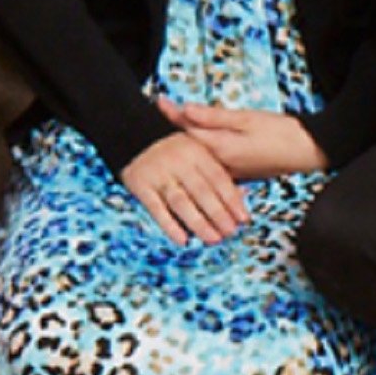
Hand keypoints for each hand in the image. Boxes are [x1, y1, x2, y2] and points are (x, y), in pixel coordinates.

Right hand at [118, 129, 248, 244]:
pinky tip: (182, 240)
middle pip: (202, 192)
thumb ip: (216, 171)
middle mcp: (179, 161)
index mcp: (196, 150)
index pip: (218, 178)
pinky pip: (157, 209)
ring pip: (182, 202)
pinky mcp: (141, 185)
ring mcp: (159, 173)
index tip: (243, 219)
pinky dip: (170, 225)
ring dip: (199, 223)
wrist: (132, 134)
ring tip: (213, 239)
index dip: (232, 200)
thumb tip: (243, 195)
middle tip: (230, 233)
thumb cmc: (173, 149)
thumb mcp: (196, 151)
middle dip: (218, 215)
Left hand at [158, 100, 327, 180]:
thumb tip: (185, 109)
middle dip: (174, 128)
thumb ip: (214, 116)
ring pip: (199, 155)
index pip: (188, 130)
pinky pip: (211, 162)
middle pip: (189, 145)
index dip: (172, 114)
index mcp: (221, 148)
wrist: (307, 153)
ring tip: (171, 126)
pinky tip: (198, 143)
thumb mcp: (247, 118)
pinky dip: (202, 151)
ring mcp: (228, 171)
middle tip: (161, 109)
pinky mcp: (237, 173)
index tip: (158, 100)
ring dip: (186, 141)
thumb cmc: (280, 132)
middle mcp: (220, 163)